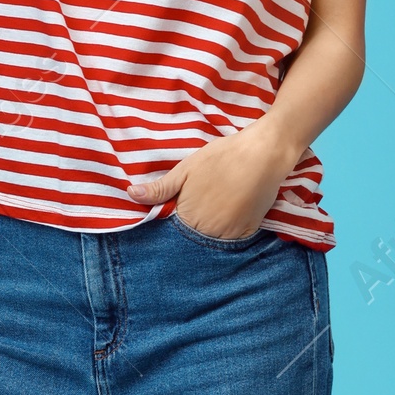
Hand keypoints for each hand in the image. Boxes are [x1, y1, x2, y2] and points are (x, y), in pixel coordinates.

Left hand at [127, 123, 295, 238]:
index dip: (176, 220)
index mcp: (187, 217)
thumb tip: (131, 195)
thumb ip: (160, 188)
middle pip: (193, 237)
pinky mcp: (248, 232)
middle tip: (204, 202)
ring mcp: (229, 235)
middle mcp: (207, 232)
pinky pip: (232, 239)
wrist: (262, 153)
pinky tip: (231, 210)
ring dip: (210, 230)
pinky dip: (229, 230)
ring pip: (212, 240)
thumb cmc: (221, 157)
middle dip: (193, 226)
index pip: (173, 231)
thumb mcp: (186, 169)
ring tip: (217, 206)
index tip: (182, 207)